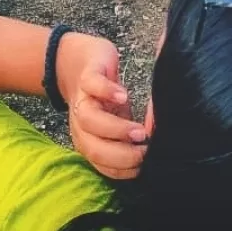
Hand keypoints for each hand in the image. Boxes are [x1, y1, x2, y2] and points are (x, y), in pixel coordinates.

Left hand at [57, 34, 148, 180]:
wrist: (76, 61)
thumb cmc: (104, 96)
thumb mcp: (118, 119)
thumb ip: (131, 132)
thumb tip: (155, 138)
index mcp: (89, 140)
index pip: (102, 165)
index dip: (124, 170)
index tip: (145, 165)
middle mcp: (82, 125)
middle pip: (93, 149)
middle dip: (122, 156)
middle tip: (146, 150)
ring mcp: (83, 98)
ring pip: (90, 121)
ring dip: (116, 130)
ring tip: (140, 131)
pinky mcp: (87, 74)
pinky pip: (92, 85)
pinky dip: (107, 92)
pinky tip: (124, 96)